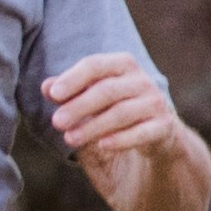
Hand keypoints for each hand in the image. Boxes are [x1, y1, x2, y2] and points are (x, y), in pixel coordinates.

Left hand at [45, 49, 186, 177]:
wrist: (156, 130)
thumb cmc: (114, 106)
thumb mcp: (91, 96)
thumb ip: (69, 91)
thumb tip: (46, 87)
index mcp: (122, 64)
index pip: (95, 65)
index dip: (73, 79)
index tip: (52, 95)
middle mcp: (142, 80)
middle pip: (106, 90)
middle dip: (79, 106)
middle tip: (56, 122)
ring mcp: (155, 103)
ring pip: (121, 113)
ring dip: (93, 126)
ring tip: (69, 138)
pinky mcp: (164, 126)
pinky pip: (142, 132)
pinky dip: (121, 139)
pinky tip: (102, 145)